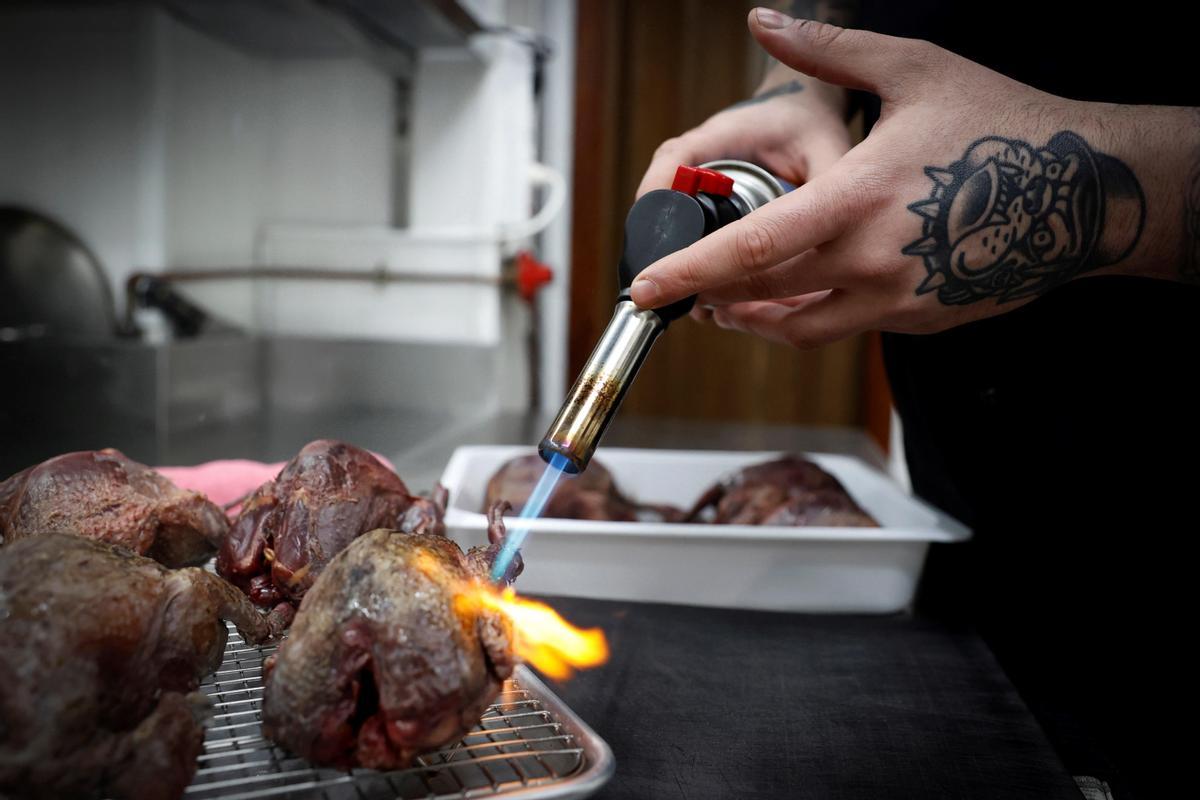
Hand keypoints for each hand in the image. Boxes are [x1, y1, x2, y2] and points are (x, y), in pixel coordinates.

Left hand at [630, 8, 1155, 347]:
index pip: (752, 248)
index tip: (646, 288)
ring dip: (755, 318)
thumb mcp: (916, 71)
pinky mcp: (920, 321)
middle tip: (683, 291)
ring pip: (802, 327)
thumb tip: (764, 19)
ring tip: (728, 302)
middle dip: (712, 297)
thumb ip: (830, 51)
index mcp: (858, 200)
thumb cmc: (1003, 125)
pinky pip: (847, 326)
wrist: (1087, 191)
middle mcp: (872, 261)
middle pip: (765, 296)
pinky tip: (802, 290)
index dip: (691, 271)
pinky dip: (811, 314)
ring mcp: (898, 300)